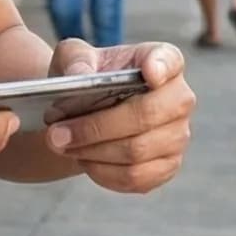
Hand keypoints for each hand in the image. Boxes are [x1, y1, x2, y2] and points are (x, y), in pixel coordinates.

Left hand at [41, 38, 193, 194]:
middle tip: (57, 133)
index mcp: (161, 60)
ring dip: (92, 152)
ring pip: (136, 152)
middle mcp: (178, 98)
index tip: (149, 72)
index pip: (169, 60)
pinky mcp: (167, 166)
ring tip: (61, 146)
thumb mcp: (74, 58)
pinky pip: (136, 177)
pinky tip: (83, 160)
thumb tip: (79, 76)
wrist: (87, 111)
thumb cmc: (87, 77)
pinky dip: (103, 172)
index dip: (161, 67)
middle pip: (146, 115)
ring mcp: (177, 135)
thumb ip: (75, 60)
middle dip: (96, 127)